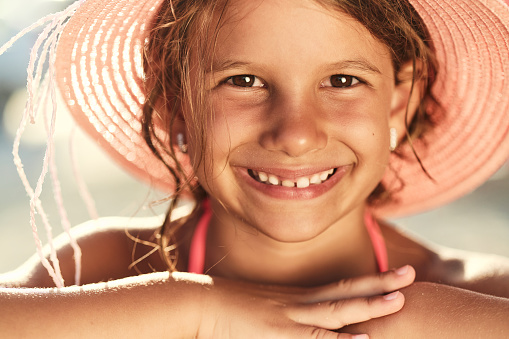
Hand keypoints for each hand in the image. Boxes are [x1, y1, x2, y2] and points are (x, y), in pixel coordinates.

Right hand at [196, 265, 414, 337]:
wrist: (198, 303)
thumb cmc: (228, 307)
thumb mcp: (263, 307)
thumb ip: (286, 313)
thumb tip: (301, 318)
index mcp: (298, 298)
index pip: (341, 287)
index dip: (369, 282)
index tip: (394, 278)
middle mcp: (298, 303)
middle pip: (346, 290)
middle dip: (380, 283)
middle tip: (411, 274)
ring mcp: (289, 316)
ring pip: (336, 311)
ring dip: (368, 306)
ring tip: (398, 300)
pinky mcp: (277, 333)